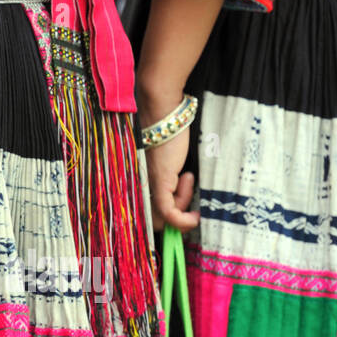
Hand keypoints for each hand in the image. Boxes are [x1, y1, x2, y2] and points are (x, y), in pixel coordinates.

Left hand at [138, 84, 197, 231]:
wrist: (165, 115)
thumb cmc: (169, 134)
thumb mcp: (170, 163)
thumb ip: (170, 180)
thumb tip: (182, 192)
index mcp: (139, 183)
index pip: (148, 215)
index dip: (169, 217)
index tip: (186, 207)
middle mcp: (140, 187)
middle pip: (157, 220)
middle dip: (178, 211)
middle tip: (187, 185)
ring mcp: (148, 186)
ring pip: (165, 217)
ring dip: (184, 205)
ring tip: (188, 177)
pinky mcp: (159, 183)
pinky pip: (169, 213)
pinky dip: (183, 221)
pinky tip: (196, 216)